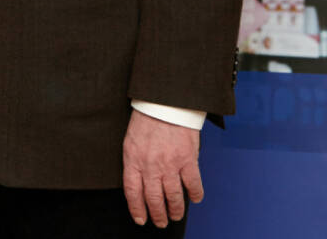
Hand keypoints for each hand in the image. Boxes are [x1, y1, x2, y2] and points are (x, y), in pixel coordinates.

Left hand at [122, 109, 202, 227]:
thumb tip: (140, 181)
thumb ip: (135, 161)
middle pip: (153, 198)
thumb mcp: (131, 140)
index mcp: (133, 159)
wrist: (164, 103)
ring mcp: (169, 164)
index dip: (136, 209)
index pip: (133, 192)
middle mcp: (150, 165)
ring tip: (176, 216)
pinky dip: (195, 194)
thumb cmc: (146, 120)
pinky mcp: (187, 160)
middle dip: (157, 214)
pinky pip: (193, 184)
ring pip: (173, 196)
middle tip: (161, 222)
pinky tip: (195, 199)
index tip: (140, 219)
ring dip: (175, 209)